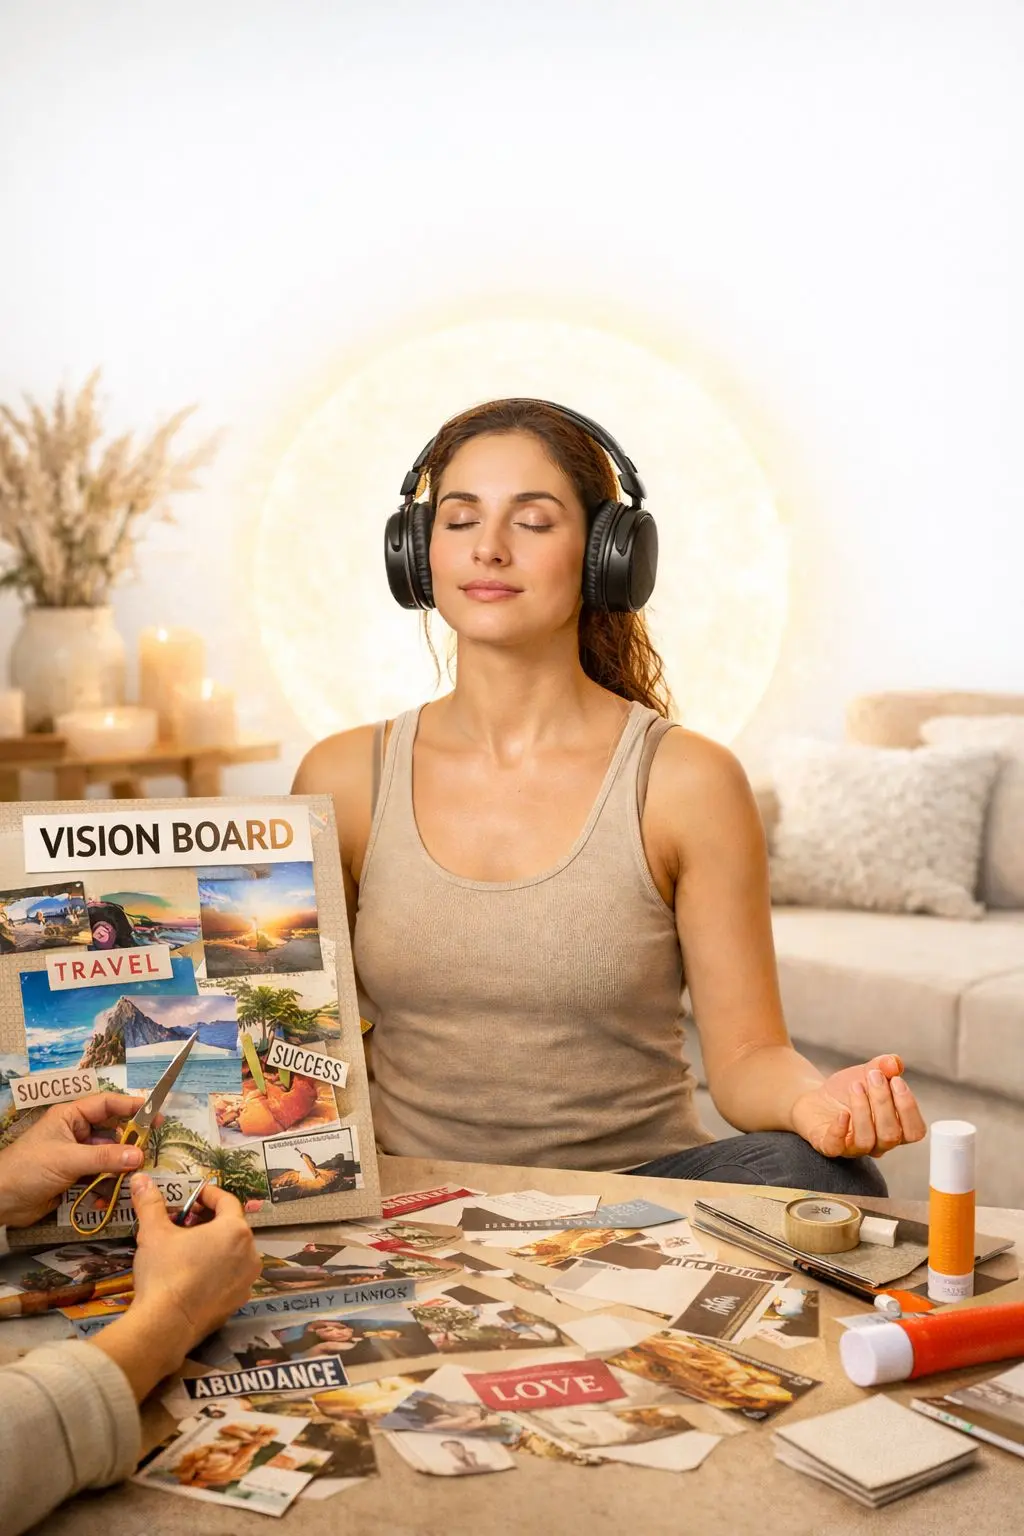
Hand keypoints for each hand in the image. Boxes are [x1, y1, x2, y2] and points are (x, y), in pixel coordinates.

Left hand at [0, 1093, 145, 1228]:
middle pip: (111, 1132)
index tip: (155, 1113)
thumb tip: (139, 1155)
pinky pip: (99, 1177)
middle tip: (150, 1151)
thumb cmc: (29, 1168)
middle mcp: (75, 1133)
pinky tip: (107, 1197)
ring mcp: (75, 1156)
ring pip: (108, 1157)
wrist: (1, 1201)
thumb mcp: (68, 1159)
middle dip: (129, 1142)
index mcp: (70, 1117)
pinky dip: (106, 1186)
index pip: (106, 1104)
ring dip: (119, 1168)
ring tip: (131, 1177)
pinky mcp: (75, 1177)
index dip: (131, 1106)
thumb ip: (104, 1157)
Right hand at [90, 1173, 260, 1399]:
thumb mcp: (154, 1233)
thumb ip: (150, 1203)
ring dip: (215, 1247)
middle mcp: (250, 1253)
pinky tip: (194, 1276)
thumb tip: (140, 1178)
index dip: (209, 1195)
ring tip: (188, 1248)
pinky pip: (231, 1277)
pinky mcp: (239, 1303)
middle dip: (210, 1221)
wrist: (166, 1326)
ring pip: (234, 1253)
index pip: (227, 1201)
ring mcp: (247, 1281)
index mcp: (235, 1230)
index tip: (194, 1196)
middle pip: (232, 1227)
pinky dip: (217, 1271)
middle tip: (185, 1222)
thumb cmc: (165, 1272)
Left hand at [790, 1053, 926, 1158]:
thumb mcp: (868, 1073)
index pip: (915, 1131)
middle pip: (890, 1134)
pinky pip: (836, 1146)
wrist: (816, 1097)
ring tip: (855, 1086)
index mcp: (896, 1128)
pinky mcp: (829, 1146)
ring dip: (862, 1110)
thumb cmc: (849, 1090)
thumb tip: (893, 1062)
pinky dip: (840, 1129)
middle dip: (883, 1102)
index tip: (896, 1080)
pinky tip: (841, 1113)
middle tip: (873, 1076)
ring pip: (866, 1140)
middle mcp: (878, 1143)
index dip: (909, 1108)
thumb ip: (884, 1067)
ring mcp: (853, 1148)